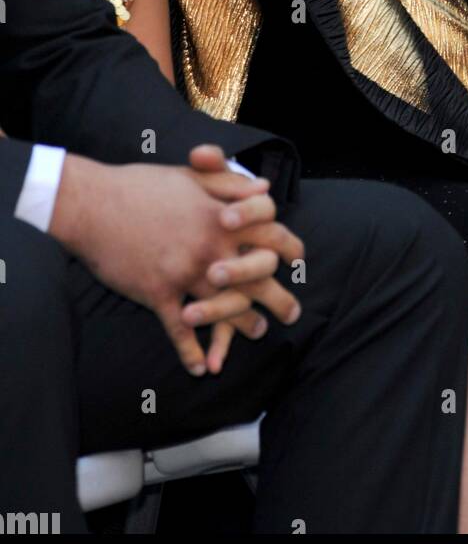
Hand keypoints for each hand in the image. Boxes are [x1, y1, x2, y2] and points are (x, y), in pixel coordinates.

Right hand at [51, 152, 295, 375]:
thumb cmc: (141, 185)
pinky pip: (180, 331)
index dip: (289, 247)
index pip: (269, 234)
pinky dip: (192, 351)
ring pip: (226, 307)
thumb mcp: (192, 176)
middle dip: (279, 299)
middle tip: (292, 314)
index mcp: (221, 217)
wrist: (93, 203)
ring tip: (258, 332)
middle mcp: (210, 247)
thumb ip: (230, 183)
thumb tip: (264, 187)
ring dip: (243, 326)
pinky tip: (201, 367)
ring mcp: (185, 273)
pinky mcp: (158, 293)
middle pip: (258, 278)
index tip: (298, 260)